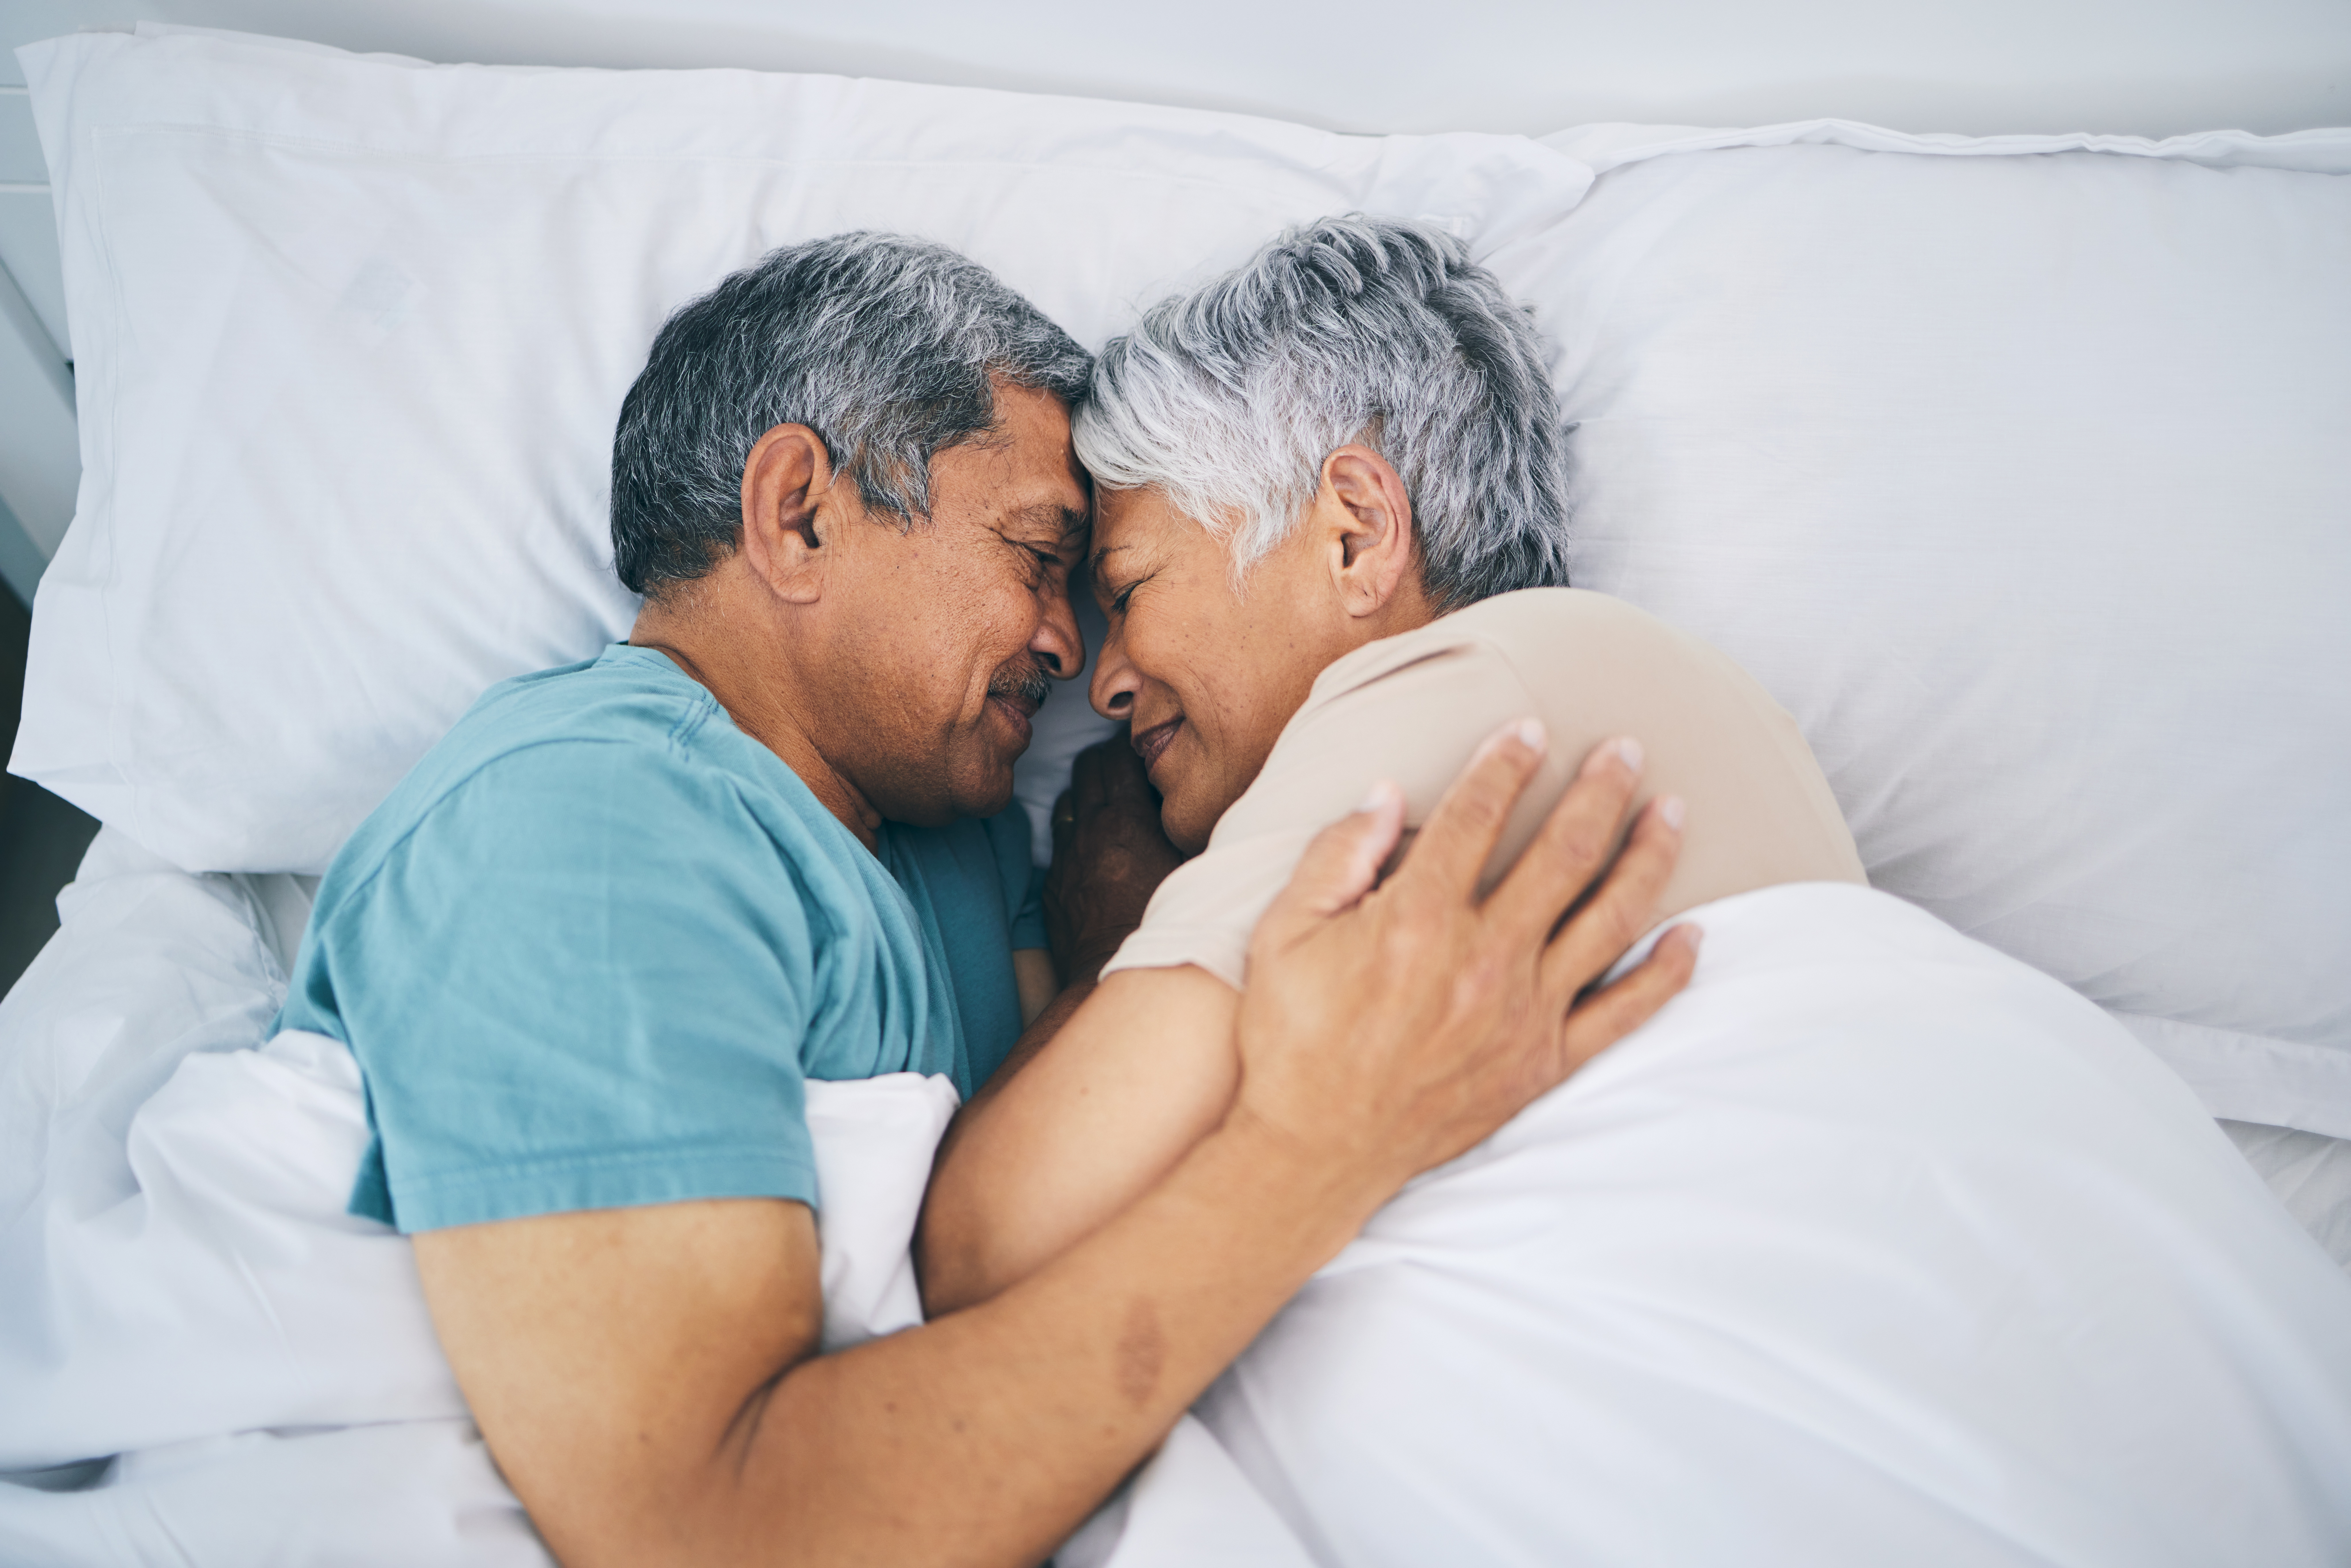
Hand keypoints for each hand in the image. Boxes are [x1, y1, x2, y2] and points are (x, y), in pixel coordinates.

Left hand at [1043, 733, 1188, 982]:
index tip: (1145, 748)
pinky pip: (1059, 838)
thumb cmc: (1165, 921)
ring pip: (1069, 798)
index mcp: (1126, 820)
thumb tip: (1199, 800)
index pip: (1118, 756)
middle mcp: (1090, 829)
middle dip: (1106, 759)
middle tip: (1126, 766)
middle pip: (1087, 766)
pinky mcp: (1054, 881)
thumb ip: (1188, 828)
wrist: (1117, 972)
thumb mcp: (1190, 868)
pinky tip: (1094, 845)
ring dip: (1087, 793)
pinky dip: (1074, 831)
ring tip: (1109, 803)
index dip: (1132, 746)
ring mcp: (1068, 854)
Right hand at [1228, 722, 1698, 1195]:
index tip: (1531, 729)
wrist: (1314, 1151)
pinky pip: (1623, 1013)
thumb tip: (1388, 793)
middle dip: (1601, 791)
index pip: (1477, 815)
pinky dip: (1666, 975)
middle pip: (1564, 853)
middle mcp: (1484, 959)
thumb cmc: (1293, 1039)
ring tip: (1672, 811)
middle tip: (1629, 749)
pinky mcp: (1543, 1064)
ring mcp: (1523, 1013)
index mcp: (1417, 918)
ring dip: (1647, 858)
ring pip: (1610, 919)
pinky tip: (1693, 937)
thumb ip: (1337, 856)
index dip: (1506, 763)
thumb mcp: (1283, 934)